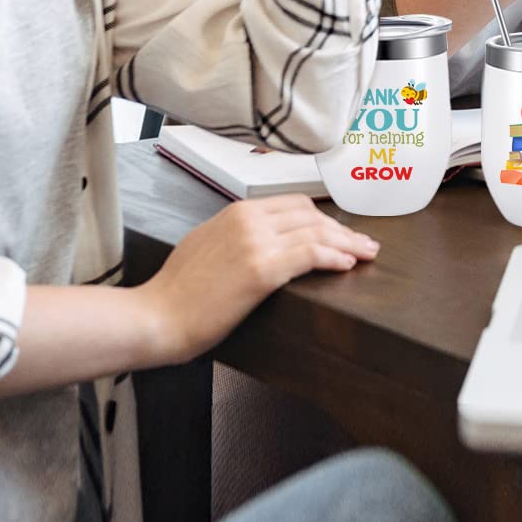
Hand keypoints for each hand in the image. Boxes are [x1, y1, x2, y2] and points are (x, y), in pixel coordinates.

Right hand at [135, 196, 377, 365]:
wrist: (154, 317)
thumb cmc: (176, 292)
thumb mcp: (206, 245)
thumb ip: (236, 234)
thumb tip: (263, 239)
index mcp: (237, 211)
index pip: (294, 204)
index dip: (323, 218)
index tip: (340, 231)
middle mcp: (249, 219)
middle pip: (310, 215)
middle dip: (341, 229)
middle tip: (363, 244)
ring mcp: (256, 241)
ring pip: (316, 232)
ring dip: (347, 243)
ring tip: (366, 255)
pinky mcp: (261, 269)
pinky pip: (310, 254)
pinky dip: (334, 257)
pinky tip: (347, 265)